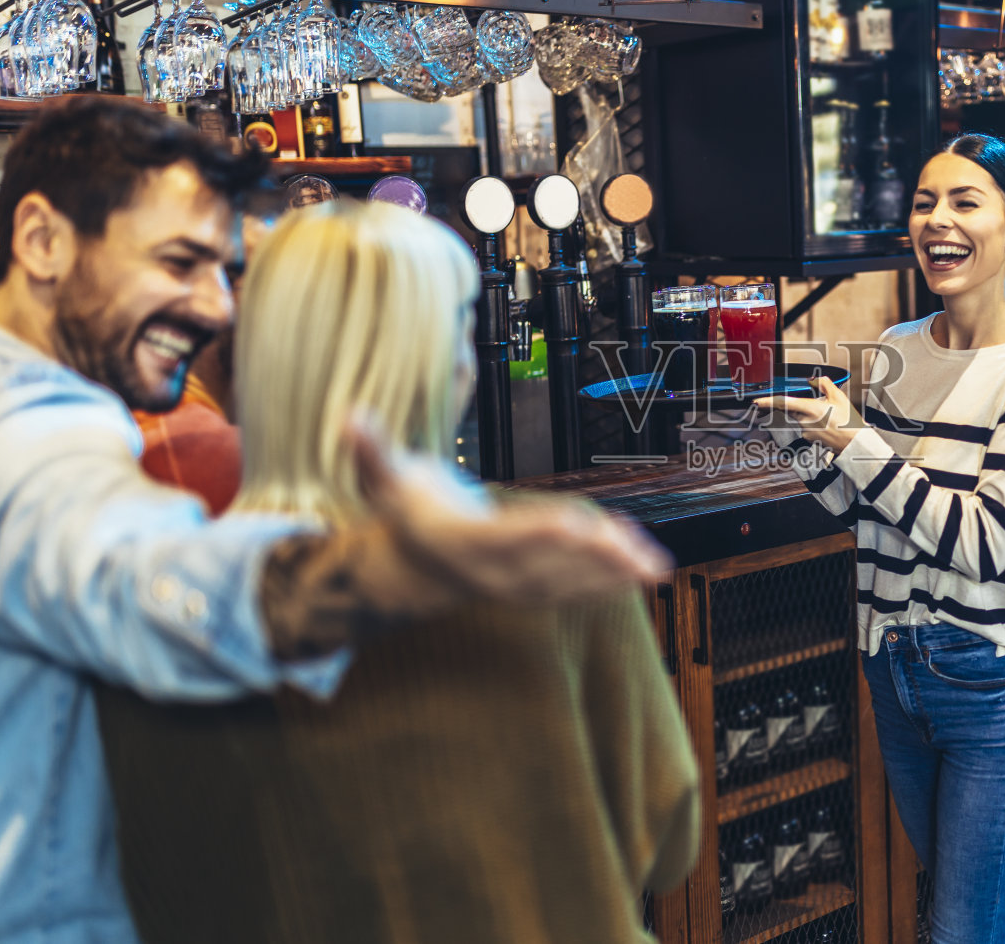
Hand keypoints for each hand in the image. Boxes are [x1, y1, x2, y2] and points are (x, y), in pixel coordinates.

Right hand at [347, 417, 672, 602]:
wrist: (416, 565)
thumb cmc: (409, 509)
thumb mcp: (386, 478)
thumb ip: (371, 448)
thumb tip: (349, 414)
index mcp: (464, 540)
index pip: (509, 536)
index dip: (544, 531)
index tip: (578, 525)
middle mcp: (495, 570)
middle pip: (551, 563)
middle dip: (595, 557)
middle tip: (637, 550)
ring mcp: (518, 585)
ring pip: (572, 581)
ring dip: (615, 573)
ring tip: (654, 564)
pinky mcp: (537, 589)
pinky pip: (578, 588)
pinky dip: (613, 581)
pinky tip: (648, 570)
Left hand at [753, 375, 862, 454]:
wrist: (853, 443)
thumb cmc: (848, 421)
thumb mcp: (839, 396)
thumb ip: (824, 384)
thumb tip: (813, 379)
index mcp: (809, 409)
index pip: (783, 403)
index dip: (767, 402)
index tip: (756, 401)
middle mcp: (804, 421)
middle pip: (793, 409)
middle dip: (800, 404)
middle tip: (820, 406)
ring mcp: (805, 432)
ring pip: (800, 417)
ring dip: (810, 413)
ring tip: (830, 416)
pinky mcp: (809, 438)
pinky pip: (806, 426)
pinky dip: (814, 422)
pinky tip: (828, 424)